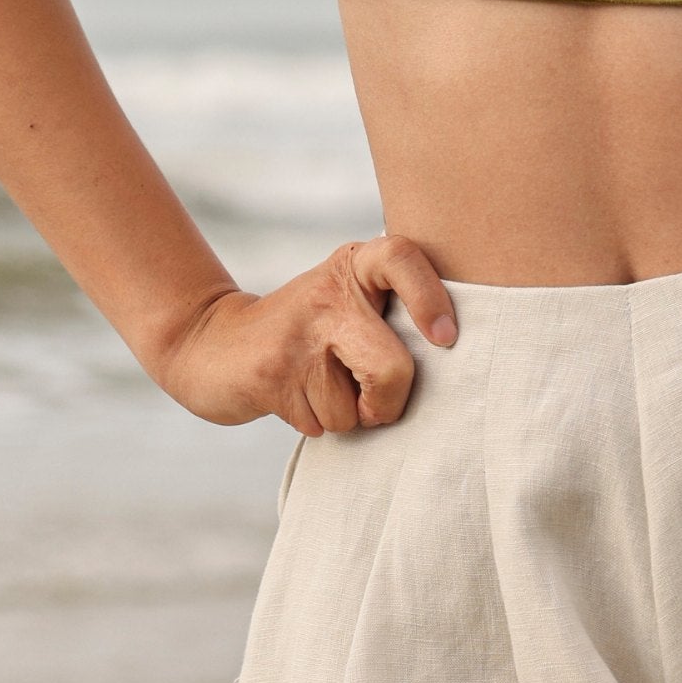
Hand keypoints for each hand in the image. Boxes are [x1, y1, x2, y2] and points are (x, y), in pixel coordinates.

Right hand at [159, 233, 456, 430]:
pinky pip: (323, 424)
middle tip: (373, 399)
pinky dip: (316, 422)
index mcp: (355, 265)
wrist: (214, 346)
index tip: (445, 338)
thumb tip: (467, 358)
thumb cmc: (310, 333)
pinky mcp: (272, 376)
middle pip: (392, 368)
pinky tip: (294, 394)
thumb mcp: (351, 302)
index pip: (401, 257)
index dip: (431, 297)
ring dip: (344, 414)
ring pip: (354, 409)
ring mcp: (298, 335)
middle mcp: (329, 292)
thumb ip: (397, 314)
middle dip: (388, 402)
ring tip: (317, 384)